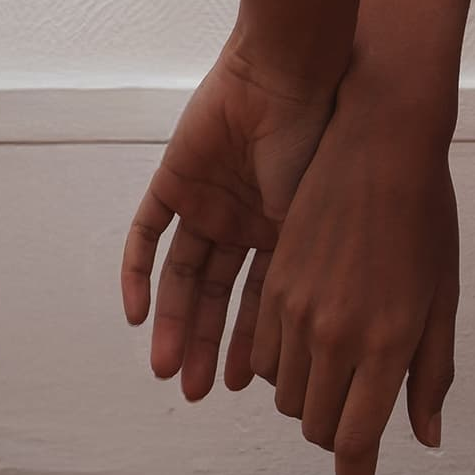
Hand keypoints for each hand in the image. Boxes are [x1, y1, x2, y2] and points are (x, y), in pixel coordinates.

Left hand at [120, 39, 338, 401]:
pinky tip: (138, 316)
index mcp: (288, 230)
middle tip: (198, 392)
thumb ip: (321, 276)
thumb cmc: (328, 147)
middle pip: (219, 293)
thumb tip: (338, 340)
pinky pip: (146, 234)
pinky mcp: (175, 181)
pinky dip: (136, 274)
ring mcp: (209, 201)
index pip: (265, 299)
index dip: (256, 342)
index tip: (249, 385)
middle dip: (210, 343)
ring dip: (174, 322)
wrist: (295, 82)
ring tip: (169, 370)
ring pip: (182, 275)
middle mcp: (246, 220)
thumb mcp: (329, 224)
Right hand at [242, 95, 459, 474]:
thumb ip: (433, 372)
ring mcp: (298, 312)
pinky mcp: (274, 287)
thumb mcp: (443, 298)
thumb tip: (428, 438)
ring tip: (344, 368)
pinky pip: (264, 357)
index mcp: (387, 343)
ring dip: (313, 399)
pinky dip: (285, 367)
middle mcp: (336, 335)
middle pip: (320, 426)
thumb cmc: (427, 220)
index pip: (360, 441)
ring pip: (289, 396)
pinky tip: (314, 340)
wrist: (380, 144)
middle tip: (363, 414)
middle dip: (341, 434)